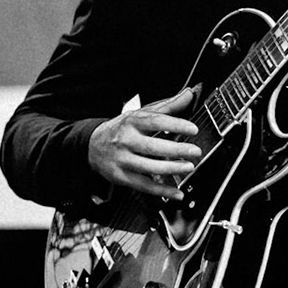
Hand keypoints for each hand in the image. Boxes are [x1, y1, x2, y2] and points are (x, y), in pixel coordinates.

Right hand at [87, 86, 203, 201]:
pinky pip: (144, 186)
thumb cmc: (121, 129)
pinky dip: (162, 191)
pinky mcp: (121, 177)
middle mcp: (125, 140)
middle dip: (176, 149)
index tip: (192, 129)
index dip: (175, 124)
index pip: (154, 121)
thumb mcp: (140, 114)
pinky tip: (177, 192)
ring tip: (188, 167)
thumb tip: (189, 94)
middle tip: (194, 151)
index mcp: (131, 122)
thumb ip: (167, 106)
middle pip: (151, 146)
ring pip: (148, 167)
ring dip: (171, 169)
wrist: (92, 145)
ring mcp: (122, 160)